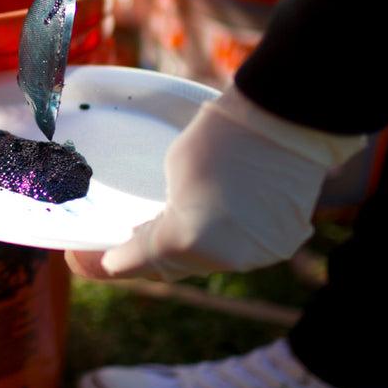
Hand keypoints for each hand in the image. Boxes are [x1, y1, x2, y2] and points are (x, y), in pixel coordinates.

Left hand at [67, 86, 365, 281]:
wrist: (287, 121)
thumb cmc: (221, 135)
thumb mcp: (173, 172)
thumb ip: (160, 212)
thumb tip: (155, 231)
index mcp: (186, 238)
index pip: (138, 259)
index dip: (115, 261)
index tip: (100, 260)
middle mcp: (221, 258)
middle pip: (172, 267)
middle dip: (148, 257)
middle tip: (126, 246)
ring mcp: (253, 257)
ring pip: (206, 263)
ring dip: (184, 252)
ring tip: (164, 233)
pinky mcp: (278, 247)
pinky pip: (238, 253)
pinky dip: (221, 243)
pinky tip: (208, 227)